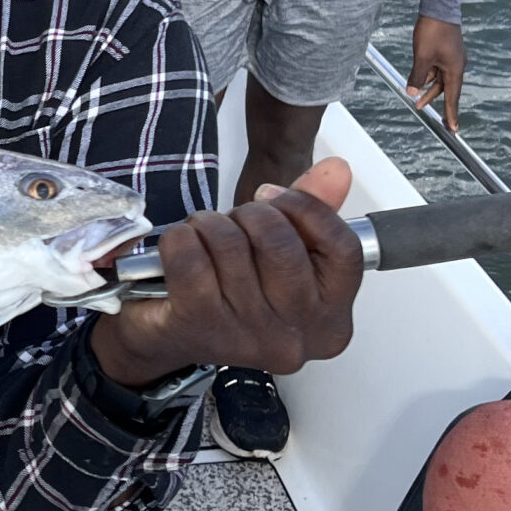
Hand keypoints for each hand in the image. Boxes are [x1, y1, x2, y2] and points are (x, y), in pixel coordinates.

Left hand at [89, 160, 360, 387]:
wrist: (168, 338)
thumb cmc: (231, 295)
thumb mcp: (283, 255)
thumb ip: (314, 214)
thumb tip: (336, 171)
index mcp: (330, 321)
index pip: (342, 248)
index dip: (307, 209)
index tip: (278, 198)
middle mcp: (295, 339)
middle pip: (282, 242)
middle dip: (250, 214)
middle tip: (235, 222)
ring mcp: (246, 337)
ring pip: (230, 244)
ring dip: (209, 224)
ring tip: (205, 237)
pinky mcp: (198, 327)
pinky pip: (190, 257)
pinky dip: (179, 238)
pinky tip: (181, 247)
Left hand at [406, 17, 466, 130]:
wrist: (438, 8)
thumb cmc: (432, 32)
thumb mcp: (422, 57)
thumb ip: (417, 77)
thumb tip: (412, 93)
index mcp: (455, 69)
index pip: (453, 97)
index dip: (451, 113)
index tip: (452, 129)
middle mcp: (456, 65)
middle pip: (444, 89)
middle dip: (432, 99)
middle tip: (420, 110)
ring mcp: (451, 58)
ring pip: (438, 78)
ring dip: (427, 85)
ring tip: (414, 95)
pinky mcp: (445, 51)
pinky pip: (436, 68)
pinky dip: (427, 74)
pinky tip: (416, 76)